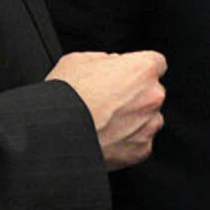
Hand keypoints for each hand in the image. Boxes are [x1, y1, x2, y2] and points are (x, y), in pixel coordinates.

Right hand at [47, 50, 166, 169]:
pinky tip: (106, 137)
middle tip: (108, 102)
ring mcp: (148, 124)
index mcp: (142, 69)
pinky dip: (127, 141)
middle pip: (152, 92)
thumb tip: (112, 64)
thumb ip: (106, 59)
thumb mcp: (79, 60)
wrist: (53, 135)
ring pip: (149, 118)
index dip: (138, 69)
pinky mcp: (142, 149)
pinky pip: (140, 141)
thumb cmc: (64, 98)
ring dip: (134, 119)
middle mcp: (152, 96)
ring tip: (105, 122)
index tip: (127, 76)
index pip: (156, 63)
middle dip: (135, 95)